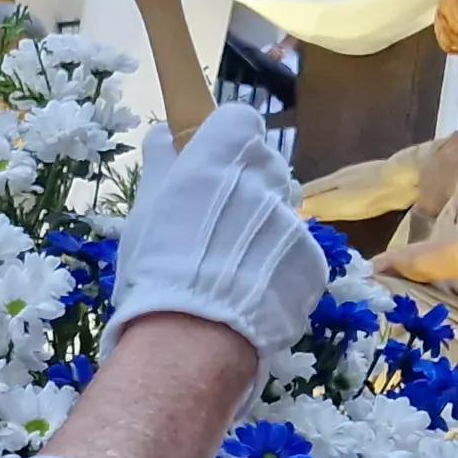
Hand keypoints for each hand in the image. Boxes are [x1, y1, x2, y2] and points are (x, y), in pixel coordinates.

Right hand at [108, 103, 328, 399]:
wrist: (194, 337)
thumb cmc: (158, 264)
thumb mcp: (144, 210)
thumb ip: (160, 165)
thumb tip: (164, 135)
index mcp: (224, 154)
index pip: (239, 120)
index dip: (223, 139)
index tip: (204, 166)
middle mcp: (267, 177)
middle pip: (262, 165)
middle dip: (242, 186)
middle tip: (211, 226)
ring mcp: (295, 221)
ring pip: (278, 212)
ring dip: (259, 228)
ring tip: (228, 267)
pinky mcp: (313, 263)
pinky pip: (293, 253)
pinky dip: (275, 268)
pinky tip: (248, 294)